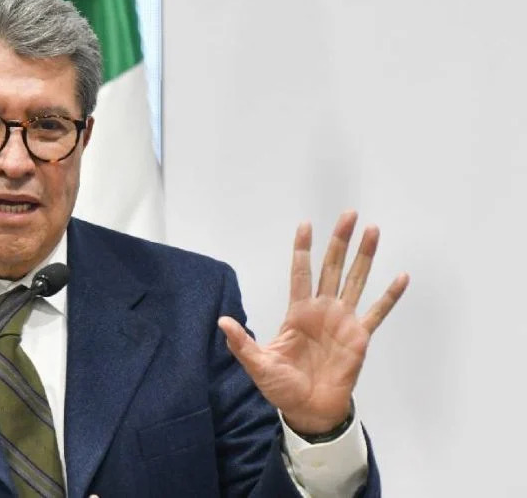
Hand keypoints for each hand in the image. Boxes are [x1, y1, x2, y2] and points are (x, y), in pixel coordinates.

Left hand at [217, 211, 408, 434]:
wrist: (309, 409)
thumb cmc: (282, 387)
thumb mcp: (258, 364)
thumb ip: (242, 343)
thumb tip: (222, 321)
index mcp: (297, 312)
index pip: (300, 273)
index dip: (303, 249)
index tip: (306, 224)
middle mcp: (322, 310)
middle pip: (332, 267)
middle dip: (339, 241)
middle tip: (349, 214)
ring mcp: (343, 320)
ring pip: (356, 280)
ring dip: (365, 256)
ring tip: (373, 231)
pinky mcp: (360, 336)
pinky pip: (377, 312)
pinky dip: (390, 295)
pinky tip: (402, 276)